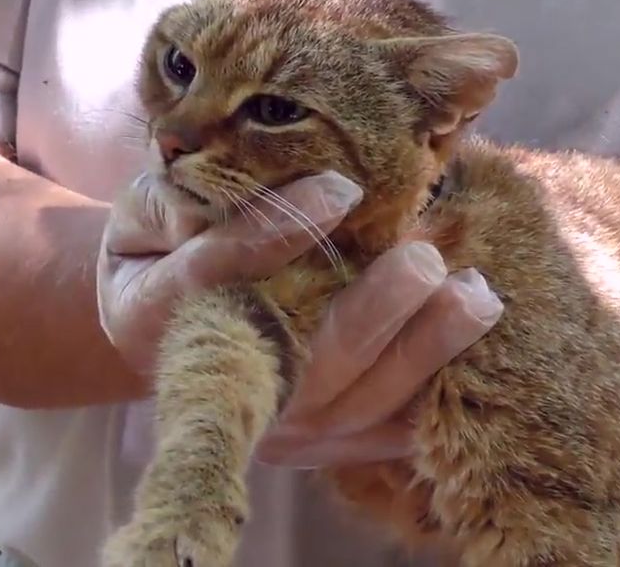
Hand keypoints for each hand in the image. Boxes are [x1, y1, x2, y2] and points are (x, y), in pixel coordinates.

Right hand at [96, 171, 502, 466]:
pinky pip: (385, 433)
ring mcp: (275, 423)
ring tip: (477, 297)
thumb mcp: (142, 214)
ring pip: (360, 399)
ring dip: (423, 350)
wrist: (158, 334)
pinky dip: (433, 399)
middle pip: (306, 355)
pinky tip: (477, 351)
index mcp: (158, 316)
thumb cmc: (156, 254)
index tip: (343, 189)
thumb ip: (176, 200)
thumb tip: (235, 176)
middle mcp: (225, 382)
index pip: (219, 273)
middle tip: (426, 260)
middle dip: (374, 310)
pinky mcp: (322, 443)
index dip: (279, 230)